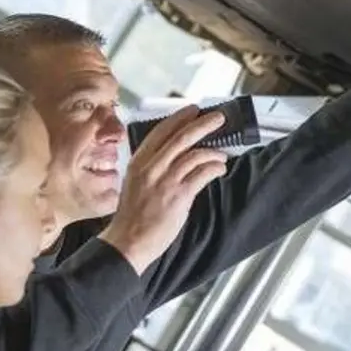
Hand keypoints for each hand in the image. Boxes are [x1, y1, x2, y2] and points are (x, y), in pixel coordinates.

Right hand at [98, 107, 227, 273]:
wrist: (129, 240)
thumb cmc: (132, 215)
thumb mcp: (135, 182)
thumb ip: (152, 167)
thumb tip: (174, 155)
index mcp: (139, 161)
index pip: (161, 131)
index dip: (179, 118)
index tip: (193, 109)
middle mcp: (151, 167)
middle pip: (182, 137)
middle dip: (203, 124)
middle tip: (218, 118)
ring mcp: (166, 180)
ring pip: (195, 154)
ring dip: (213, 151)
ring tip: (222, 154)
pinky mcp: (179, 195)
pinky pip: (202, 173)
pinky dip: (215, 167)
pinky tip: (220, 168)